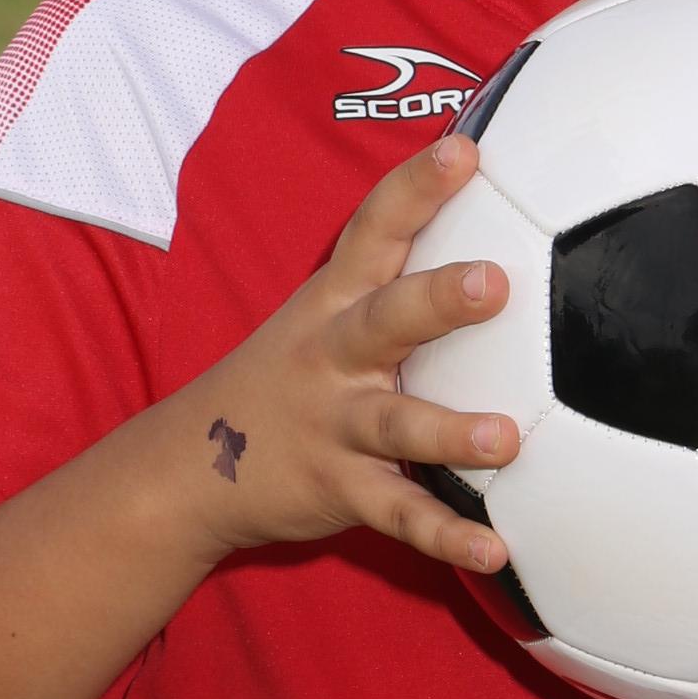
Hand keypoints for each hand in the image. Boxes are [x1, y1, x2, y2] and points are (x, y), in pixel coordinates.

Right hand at [177, 130, 516, 572]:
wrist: (191, 466)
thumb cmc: (291, 375)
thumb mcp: (325, 313)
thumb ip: (394, 277)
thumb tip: (489, 221)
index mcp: (335, 303)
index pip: (374, 230)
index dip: (417, 187)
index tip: (465, 149)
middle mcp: (334, 357)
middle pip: (386, 320)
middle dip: (438, 300)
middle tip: (494, 282)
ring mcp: (335, 426)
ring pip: (397, 425)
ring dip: (450, 432)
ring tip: (506, 438)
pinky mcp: (341, 490)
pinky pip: (400, 516)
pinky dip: (446, 536)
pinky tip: (494, 549)